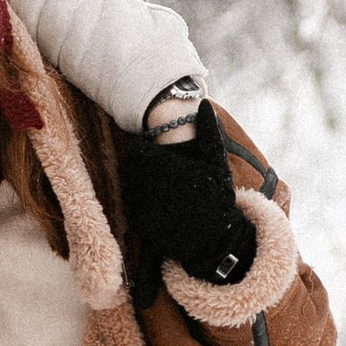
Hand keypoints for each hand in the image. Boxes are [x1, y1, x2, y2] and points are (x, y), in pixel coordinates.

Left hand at [118, 102, 253, 304]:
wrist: (214, 240)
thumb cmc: (218, 199)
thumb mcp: (217, 163)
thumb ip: (208, 132)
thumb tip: (205, 104)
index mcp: (163, 166)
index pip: (136, 149)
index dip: (143, 150)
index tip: (154, 153)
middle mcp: (148, 184)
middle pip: (129, 166)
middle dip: (139, 166)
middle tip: (155, 170)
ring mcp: (142, 204)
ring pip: (127, 185)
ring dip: (137, 183)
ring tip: (157, 187)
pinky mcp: (140, 222)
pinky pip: (131, 205)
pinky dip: (139, 203)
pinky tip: (158, 204)